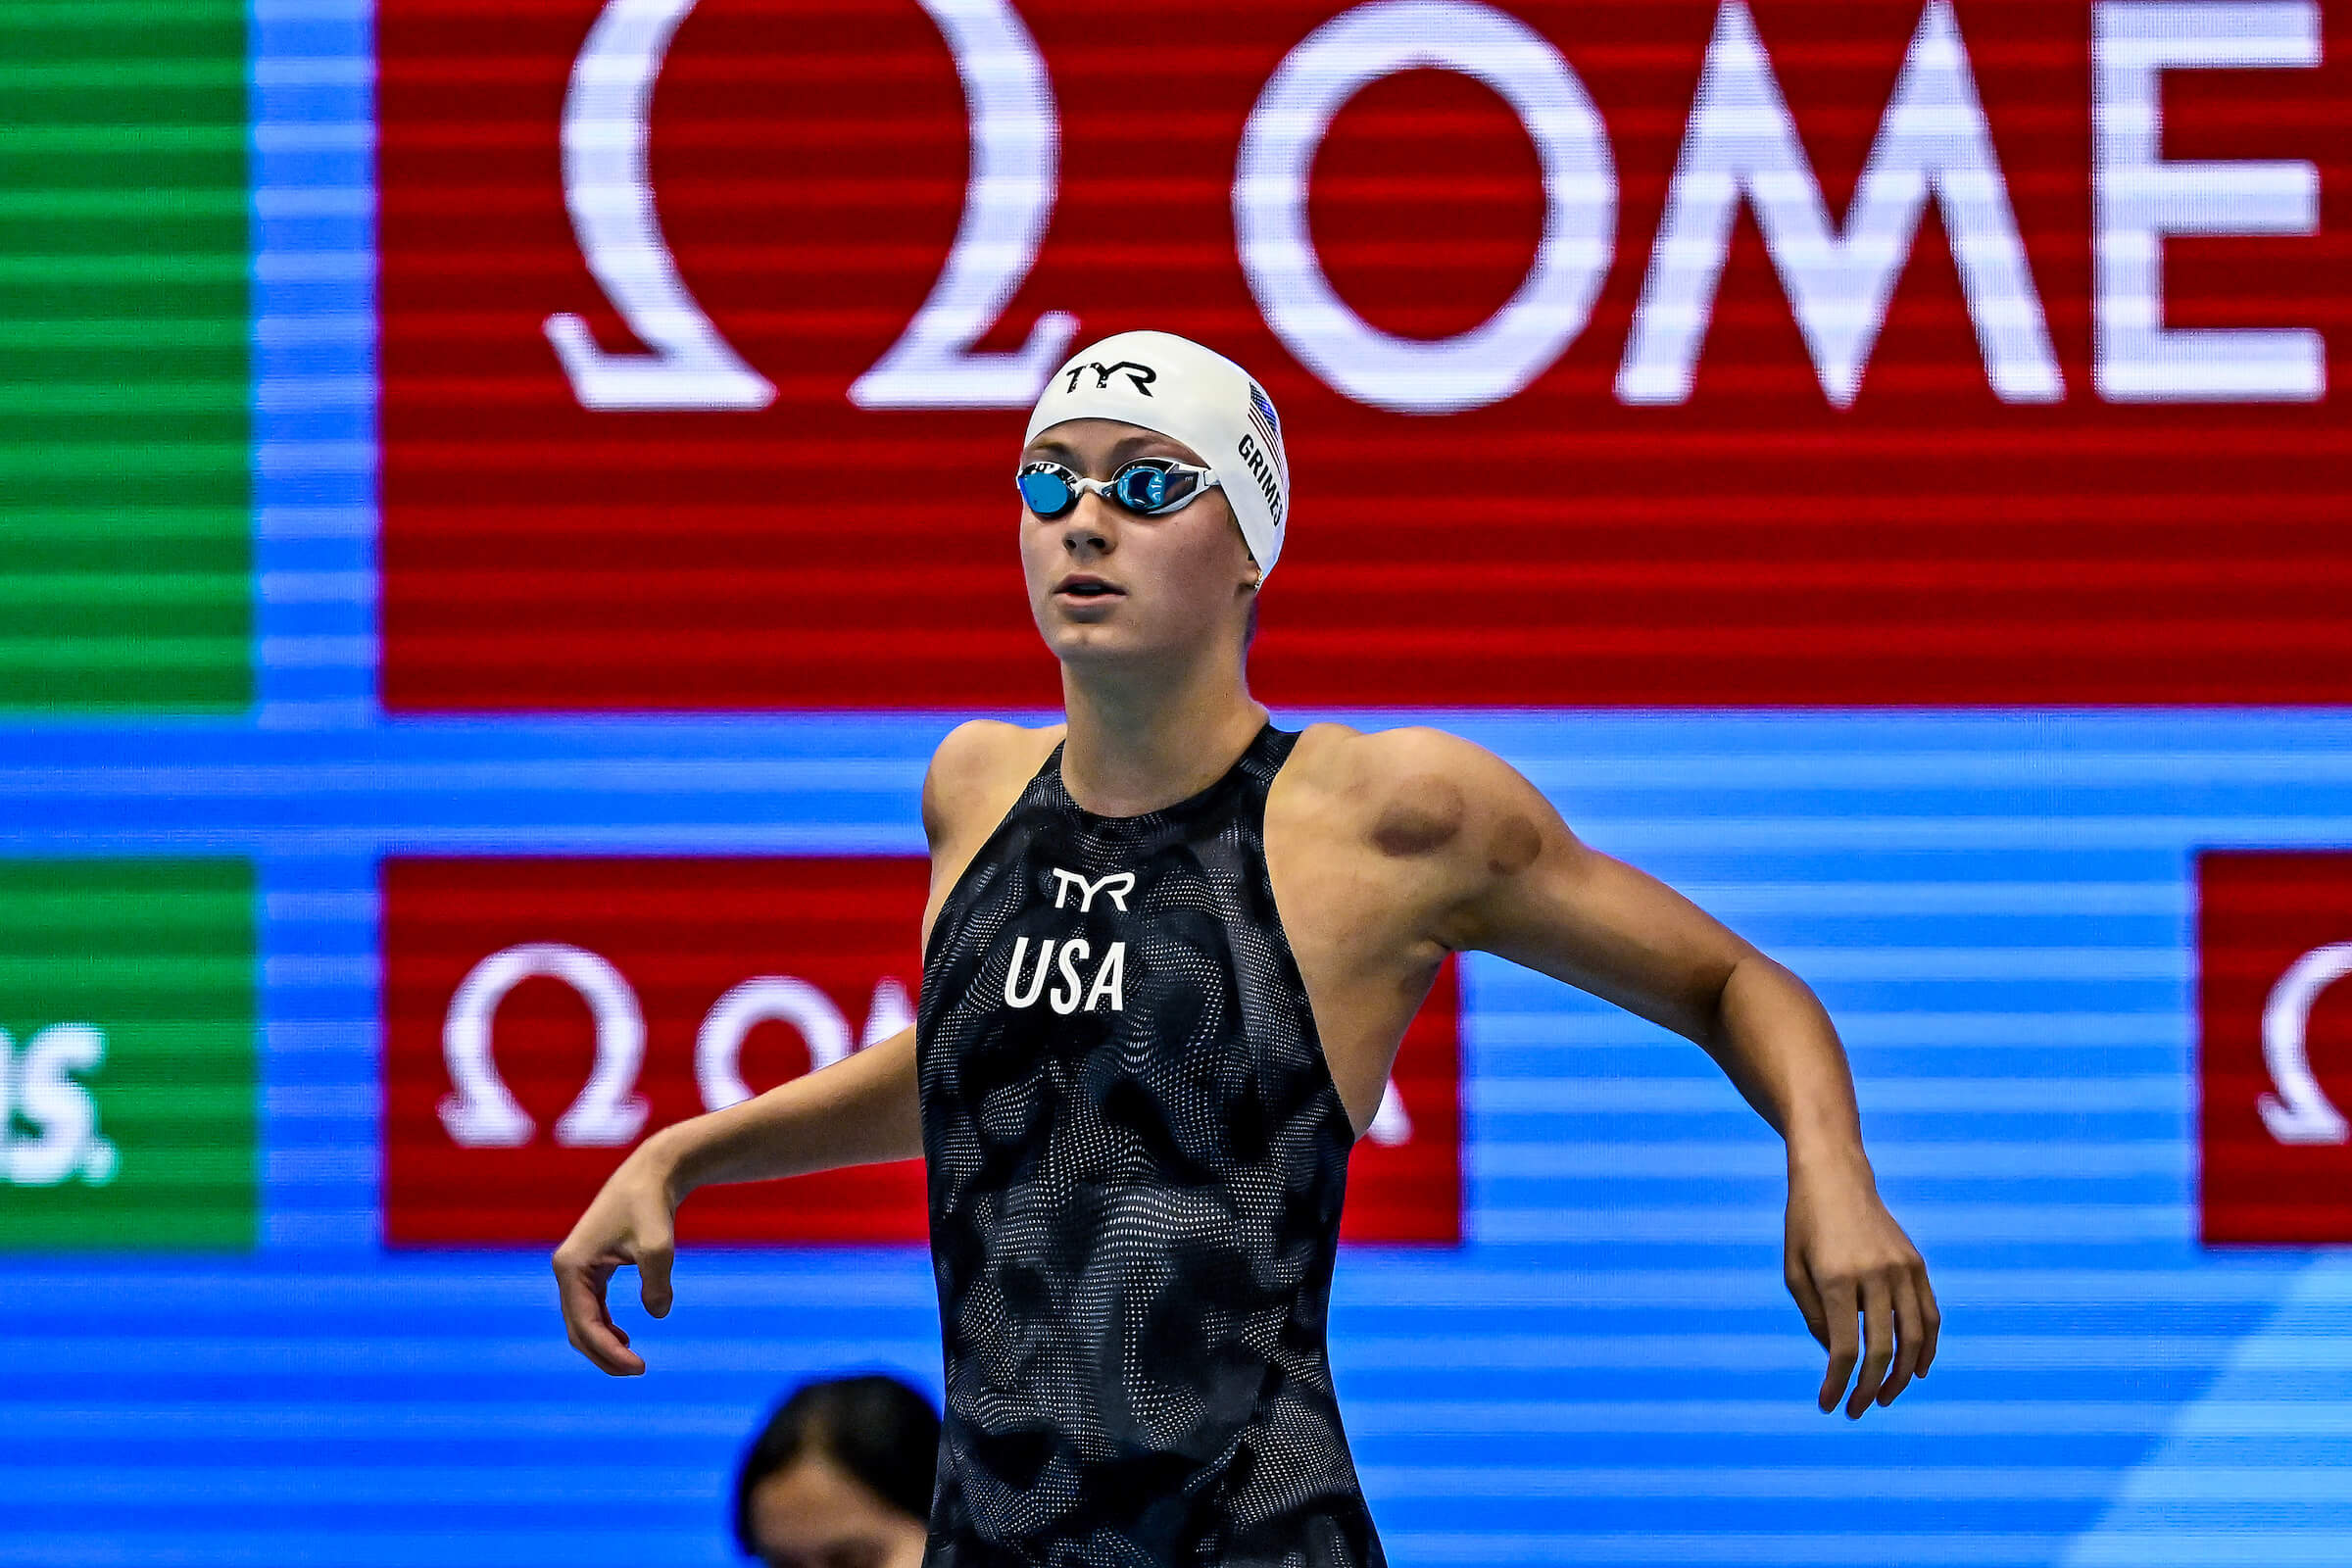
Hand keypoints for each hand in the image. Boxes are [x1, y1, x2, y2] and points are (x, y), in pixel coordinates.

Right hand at [552, 1138, 680, 1375]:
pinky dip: (604, 1327)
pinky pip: (591, 1307)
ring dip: (603, 1345)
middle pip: (577, 1328)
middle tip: (638, 1371)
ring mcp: (576, 1268)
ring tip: (633, 1363)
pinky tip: (624, 1339)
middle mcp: (567, 1269)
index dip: (609, 1352)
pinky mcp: (590, 1266)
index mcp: (571, 1267)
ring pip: (582, 1320)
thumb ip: (657, 1283)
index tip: (639, 1368)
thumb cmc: (653, 1205)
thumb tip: (658, 1314)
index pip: (585, 1324)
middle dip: (604, 1355)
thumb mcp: (659, 1246)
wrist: (653, 1173)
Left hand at [1783, 1149, 1938, 1417]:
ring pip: (1914, 1338)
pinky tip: (1917, 1371)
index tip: (1828, 1406)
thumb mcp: (1794, 1272)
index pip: (1843, 1348)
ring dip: (1902, 1376)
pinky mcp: (1917, 1265)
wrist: (1835, 1178)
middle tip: (1858, 1410)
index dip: (1837, 1383)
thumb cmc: (1805, 1227)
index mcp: (1836, 1279)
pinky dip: (1928, 1348)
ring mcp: (1901, 1269)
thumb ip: (1813, 1318)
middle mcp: (1875, 1275)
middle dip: (1870, 1388)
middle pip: (1882, 1349)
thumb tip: (1838, 1357)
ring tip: (1886, 1398)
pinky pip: (1930, 1315)